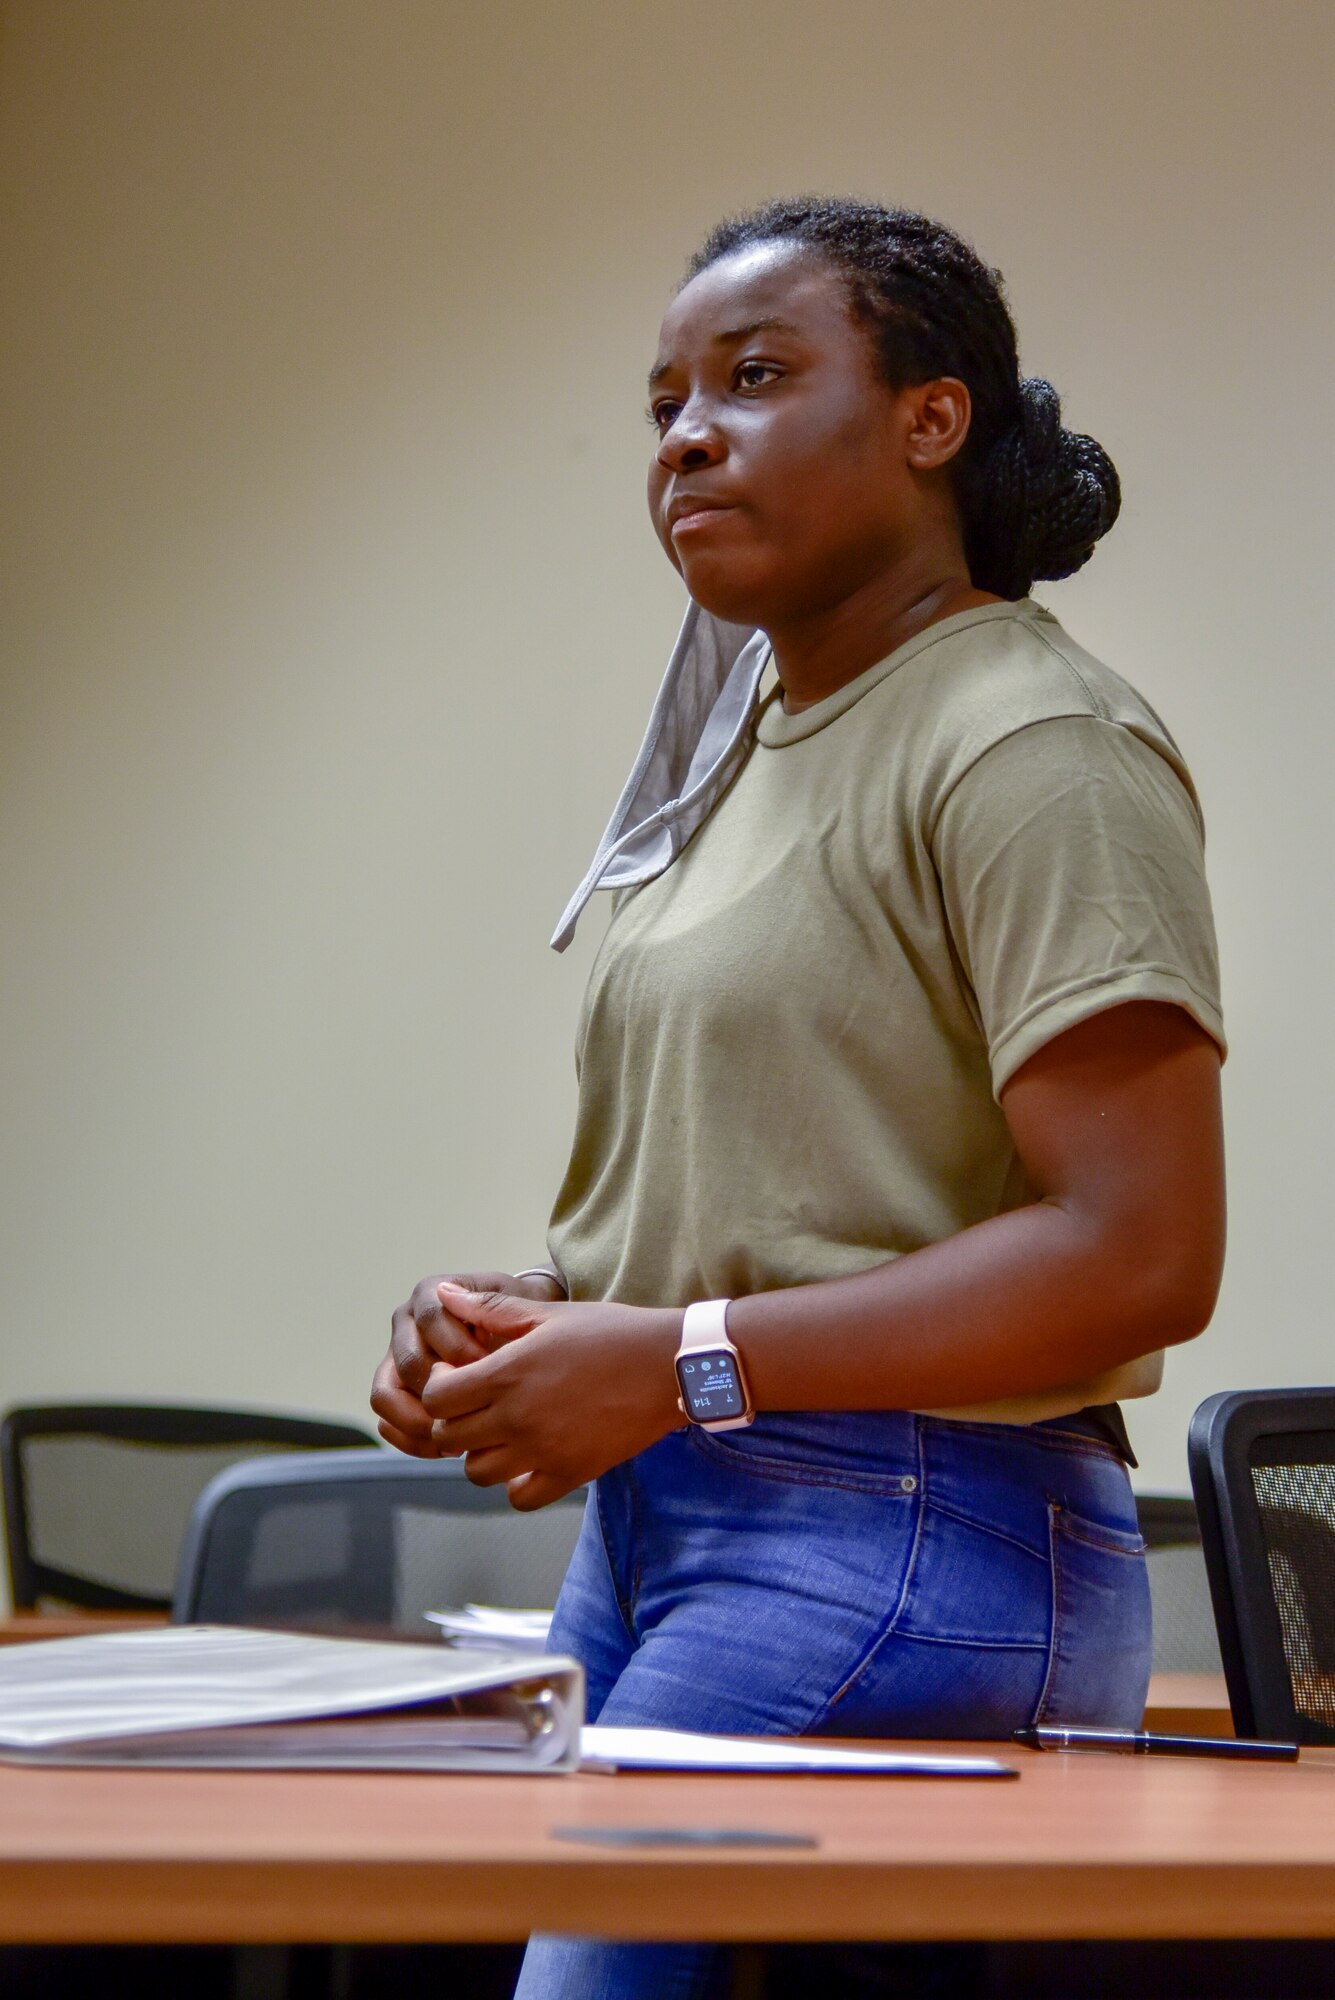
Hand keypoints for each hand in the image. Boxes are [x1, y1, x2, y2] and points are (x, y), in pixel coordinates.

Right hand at [371, 1268, 562, 1457]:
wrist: (519, 1337)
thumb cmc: (520, 1320)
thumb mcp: (518, 1305)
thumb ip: (493, 1307)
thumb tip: (456, 1312)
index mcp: (430, 1294)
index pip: (432, 1320)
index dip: (462, 1348)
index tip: (492, 1368)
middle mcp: (405, 1323)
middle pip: (409, 1363)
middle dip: (445, 1393)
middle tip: (478, 1412)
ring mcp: (395, 1358)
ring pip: (386, 1396)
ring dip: (421, 1423)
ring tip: (459, 1439)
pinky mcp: (394, 1393)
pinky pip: (386, 1423)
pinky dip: (412, 1442)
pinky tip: (448, 1450)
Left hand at [420, 1285, 683, 1508]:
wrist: (668, 1366)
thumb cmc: (610, 1332)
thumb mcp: (548, 1313)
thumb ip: (491, 1309)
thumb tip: (445, 1296)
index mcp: (507, 1374)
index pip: (436, 1397)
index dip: (439, 1386)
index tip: (458, 1375)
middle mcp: (517, 1417)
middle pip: (449, 1436)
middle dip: (454, 1419)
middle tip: (476, 1403)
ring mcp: (542, 1451)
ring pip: (477, 1471)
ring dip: (481, 1452)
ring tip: (502, 1431)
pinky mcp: (570, 1473)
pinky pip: (520, 1497)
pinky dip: (517, 1483)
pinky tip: (530, 1458)